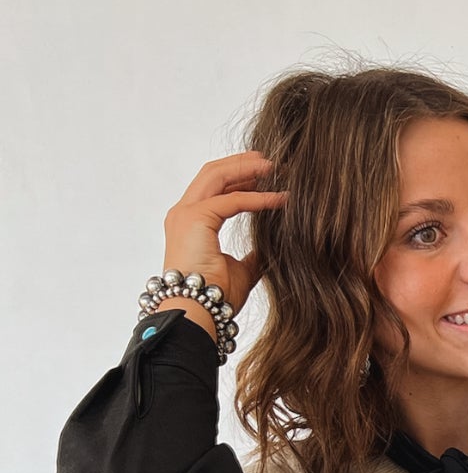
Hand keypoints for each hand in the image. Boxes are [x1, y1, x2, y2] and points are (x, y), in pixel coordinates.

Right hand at [160, 150, 288, 317]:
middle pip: (213, 174)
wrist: (200, 312)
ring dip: (248, 169)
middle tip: (270, 160)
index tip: (265, 175)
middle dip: (241, 163)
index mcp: (191, 223)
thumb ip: (254, 255)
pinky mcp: (196, 218)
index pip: (214, 188)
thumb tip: (272, 247)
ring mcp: (186, 214)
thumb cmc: (216, 297)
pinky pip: (233, 200)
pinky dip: (258, 197)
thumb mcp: (242, 270)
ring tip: (275, 167)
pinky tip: (279, 199)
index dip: (239, 178)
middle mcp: (183, 213)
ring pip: (218, 176)